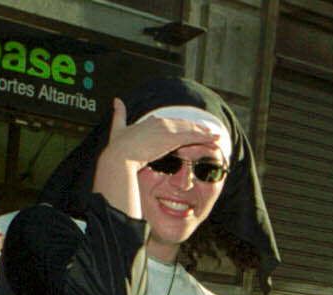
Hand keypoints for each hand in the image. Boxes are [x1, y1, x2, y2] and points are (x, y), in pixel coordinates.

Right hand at [101, 98, 221, 167]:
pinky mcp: (172, 139)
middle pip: (184, 125)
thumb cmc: (118, 147)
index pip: (172, 122)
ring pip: (191, 130)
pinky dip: (205, 137)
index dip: (183, 126)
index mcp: (151, 121)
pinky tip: (214, 139)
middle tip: (209, 132)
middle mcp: (161, 123)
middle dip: (197, 129)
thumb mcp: (118, 127)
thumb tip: (116, 100)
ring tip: (215, 136)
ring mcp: (168, 130)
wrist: (120, 156)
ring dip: (204, 133)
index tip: (192, 129)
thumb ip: (119, 114)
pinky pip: (193, 137)